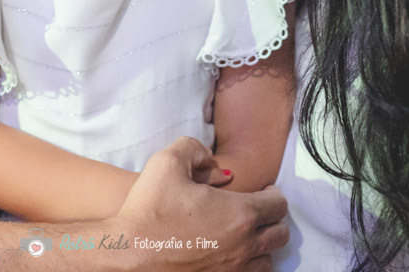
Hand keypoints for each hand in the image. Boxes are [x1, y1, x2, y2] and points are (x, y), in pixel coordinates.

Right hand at [111, 137, 287, 270]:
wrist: (128, 254)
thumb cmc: (148, 209)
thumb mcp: (167, 162)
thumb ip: (193, 148)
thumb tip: (210, 160)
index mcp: (240, 213)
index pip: (278, 204)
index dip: (273, 193)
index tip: (264, 189)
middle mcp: (244, 245)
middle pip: (280, 234)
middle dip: (273, 218)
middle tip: (258, 210)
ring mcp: (234, 270)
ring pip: (268, 259)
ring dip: (262, 244)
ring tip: (246, 233)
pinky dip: (248, 264)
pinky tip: (231, 253)